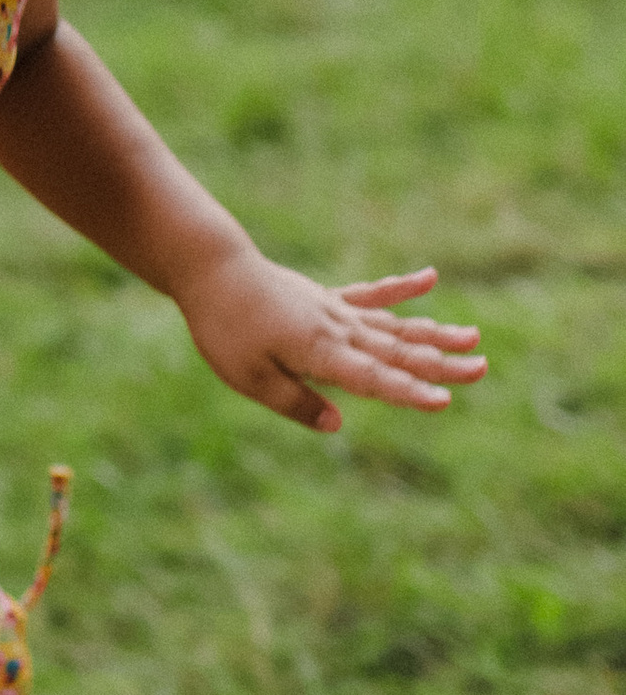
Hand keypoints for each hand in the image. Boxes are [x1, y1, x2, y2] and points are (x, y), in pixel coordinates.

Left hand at [178, 253, 484, 433]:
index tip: (444, 401)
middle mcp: (337, 329)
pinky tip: (429, 279)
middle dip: (442, 364)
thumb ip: (296, 403)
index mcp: (321, 351)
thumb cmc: (224, 328)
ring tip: (473, 337)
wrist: (211, 269)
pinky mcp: (325, 298)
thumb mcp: (250, 378)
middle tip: (483, 368)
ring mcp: (334, 310)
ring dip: (434, 334)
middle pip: (397, 351)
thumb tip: (338, 426)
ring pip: (394, 325)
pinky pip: (370, 295)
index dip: (409, 393)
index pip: (374, 378)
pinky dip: (400, 289)